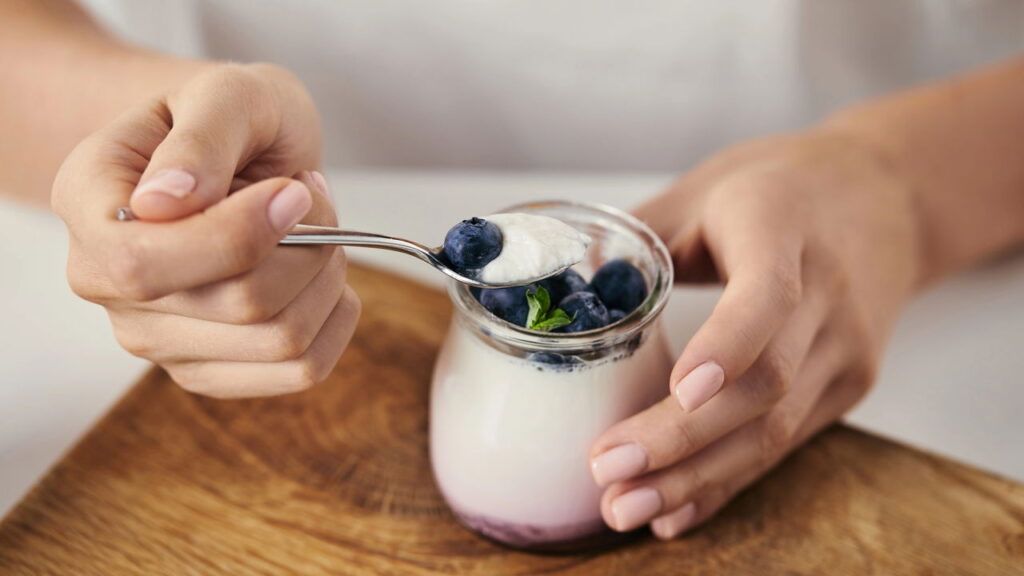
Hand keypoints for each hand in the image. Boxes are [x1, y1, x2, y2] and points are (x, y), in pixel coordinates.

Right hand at [53, 63, 360, 396]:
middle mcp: (106, 283)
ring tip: (310, 227)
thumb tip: (166, 202)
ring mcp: (156, 337)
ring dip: (326, 275)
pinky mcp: (209, 368)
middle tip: (306, 193)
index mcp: (88, 206)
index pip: (146, 263)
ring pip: (282, 340)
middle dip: (307, 245)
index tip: (293, 191)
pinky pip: (301, 369)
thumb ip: (199, 141)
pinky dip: (335, 316)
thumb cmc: (224, 118)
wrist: (231, 149)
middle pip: (239, 306)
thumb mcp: (223, 94)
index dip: (241, 235)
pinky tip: (321, 273)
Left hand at [589, 131, 920, 537]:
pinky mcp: (848, 384)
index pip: (769, 295)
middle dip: (681, 437)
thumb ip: (636, 235)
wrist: (889, 198)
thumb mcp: (705, 188)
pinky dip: (726, 480)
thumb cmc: (781, 187)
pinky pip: (785, 442)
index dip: (728, 345)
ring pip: (775, 428)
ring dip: (698, 477)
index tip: (680, 389)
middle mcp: (828, 292)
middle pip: (765, 382)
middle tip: (608, 470)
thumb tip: (558, 288)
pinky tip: (676, 510)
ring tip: (626, 508)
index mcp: (783, 226)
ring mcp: (845, 346)